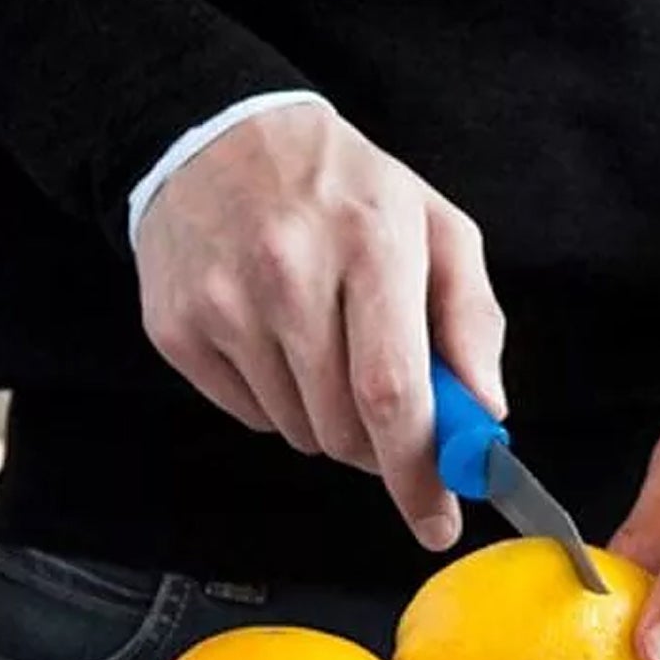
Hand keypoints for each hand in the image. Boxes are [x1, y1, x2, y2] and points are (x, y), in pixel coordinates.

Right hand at [136, 101, 504, 549]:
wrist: (216, 137)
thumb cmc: (347, 190)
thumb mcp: (436, 228)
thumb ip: (473, 320)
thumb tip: (483, 414)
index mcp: (371, 245)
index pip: (393, 392)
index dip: (418, 471)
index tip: (438, 522)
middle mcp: (289, 274)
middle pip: (345, 426)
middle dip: (382, 446)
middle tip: (393, 413)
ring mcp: (223, 304)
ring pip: (298, 430)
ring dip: (330, 421)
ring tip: (329, 347)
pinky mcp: (176, 328)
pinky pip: (248, 415)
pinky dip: (278, 402)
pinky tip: (278, 341)